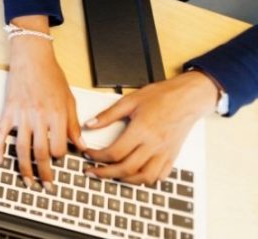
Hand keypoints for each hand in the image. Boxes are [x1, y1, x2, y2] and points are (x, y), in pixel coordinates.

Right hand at [0, 17, 84, 189]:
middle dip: (44, 173)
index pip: (59, 147)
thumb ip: (74, 123)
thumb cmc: (51, 75)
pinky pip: (1, 134)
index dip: (60, 157)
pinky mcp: (8, 111)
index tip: (59, 159)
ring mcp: (21, 115)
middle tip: (46, 186)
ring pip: (21, 148)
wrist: (31, 57)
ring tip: (27, 181)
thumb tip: (80, 145)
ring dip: (24, 168)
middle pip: (40, 153)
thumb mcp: (69, 99)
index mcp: (57, 115)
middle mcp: (39, 117)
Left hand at [83, 71, 217, 183]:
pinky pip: (160, 176)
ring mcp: (165, 152)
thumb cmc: (162, 96)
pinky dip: (146, 179)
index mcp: (142, 130)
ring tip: (112, 175)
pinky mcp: (173, 156)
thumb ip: (108, 115)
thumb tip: (89, 124)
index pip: (115, 152)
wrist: (188, 97)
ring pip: (145, 177)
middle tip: (92, 171)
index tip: (88, 154)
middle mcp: (154, 144)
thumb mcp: (130, 100)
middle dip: (105, 173)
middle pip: (127, 169)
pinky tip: (136, 174)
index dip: (97, 156)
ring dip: (126, 180)